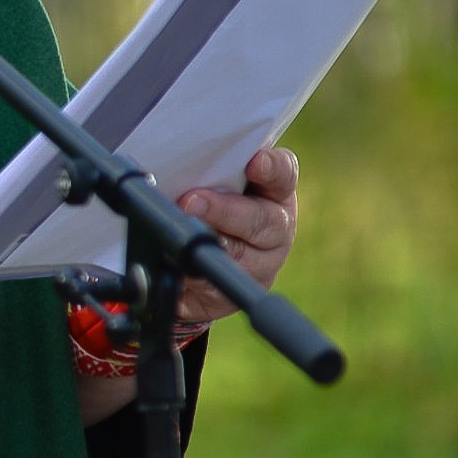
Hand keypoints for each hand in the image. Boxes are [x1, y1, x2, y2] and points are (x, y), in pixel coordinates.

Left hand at [175, 145, 299, 325]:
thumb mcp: (210, 187)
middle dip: (224, 211)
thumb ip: (207, 174)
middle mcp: (273, 230)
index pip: (282, 175)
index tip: (255, 162)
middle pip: (260, 220)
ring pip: (239, 257)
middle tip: (191, 202)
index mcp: (273, 194)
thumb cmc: (207, 213)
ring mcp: (257, 266)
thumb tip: (174, 166)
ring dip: (207, 245)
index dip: (272, 168)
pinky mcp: (230, 295)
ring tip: (179, 238)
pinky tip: (175, 268)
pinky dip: (189, 276)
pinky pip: (210, 288)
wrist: (195, 268)